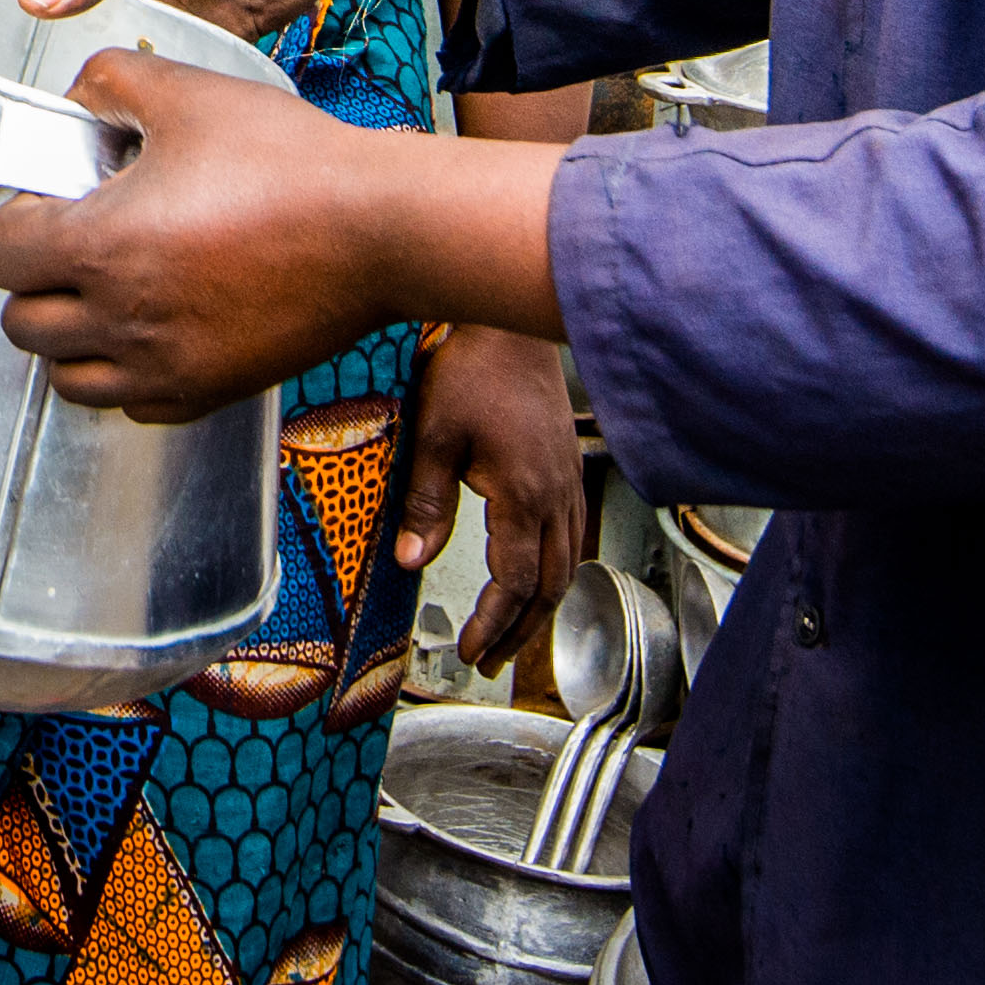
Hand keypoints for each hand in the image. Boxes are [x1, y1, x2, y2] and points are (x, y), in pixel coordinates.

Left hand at [0, 49, 412, 420]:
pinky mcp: (208, 391)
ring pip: (69, 378)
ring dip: (71, 337)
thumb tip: (76, 102)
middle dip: (35, 280)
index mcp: (101, 246)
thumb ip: (107, 83)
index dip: (14, 221)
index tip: (47, 202)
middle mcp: (123, 320)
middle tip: (74, 242)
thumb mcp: (185, 93)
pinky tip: (154, 324)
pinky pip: (133, 403)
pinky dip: (126, 373)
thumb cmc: (292, 163)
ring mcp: (166, 366)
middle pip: (22, 323)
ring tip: (107, 288)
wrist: (379, 229)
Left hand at [394, 324, 585, 666]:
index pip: (514, 583)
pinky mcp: (571, 468)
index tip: (469, 652)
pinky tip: (537, 577)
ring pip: (568, 566)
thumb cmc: (470, 370)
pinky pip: (574, 537)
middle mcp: (557, 497)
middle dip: (520, 632)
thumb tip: (411, 562)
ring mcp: (570, 483)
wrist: (508, 323)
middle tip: (490, 662)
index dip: (492, 624)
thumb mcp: (433, 436)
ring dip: (540, 607)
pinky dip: (556, 572)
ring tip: (511, 635)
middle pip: (549, 587)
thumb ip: (425, 503)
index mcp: (524, 496)